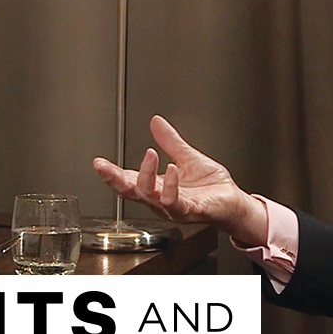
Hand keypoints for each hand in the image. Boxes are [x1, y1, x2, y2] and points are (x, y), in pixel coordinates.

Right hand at [93, 116, 268, 246]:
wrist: (234, 201)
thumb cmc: (212, 186)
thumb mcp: (187, 157)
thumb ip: (170, 141)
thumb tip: (156, 122)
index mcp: (159, 187)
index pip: (129, 181)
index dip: (111, 174)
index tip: (98, 163)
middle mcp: (162, 200)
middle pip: (132, 193)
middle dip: (115, 180)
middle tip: (104, 166)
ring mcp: (175, 207)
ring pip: (151, 198)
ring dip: (147, 176)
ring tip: (150, 154)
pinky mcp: (191, 211)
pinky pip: (176, 202)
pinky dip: (171, 186)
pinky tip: (172, 170)